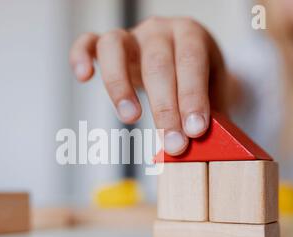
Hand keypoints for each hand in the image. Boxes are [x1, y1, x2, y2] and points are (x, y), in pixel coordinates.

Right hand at [70, 17, 227, 155]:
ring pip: (116, 48)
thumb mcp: (211, 93)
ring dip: (121, 86)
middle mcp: (159, 30)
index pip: (190, 63)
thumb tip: (207, 149)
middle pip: (157, 63)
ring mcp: (131, 35)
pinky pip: (87, 42)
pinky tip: (84, 77)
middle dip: (165, 108)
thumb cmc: (195, 80)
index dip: (192, 97)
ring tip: (131, 119)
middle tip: (173, 144)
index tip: (194, 131)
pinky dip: (81, 55)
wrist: (180, 62)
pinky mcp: (105, 43)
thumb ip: (209, 115)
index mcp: (190, 35)